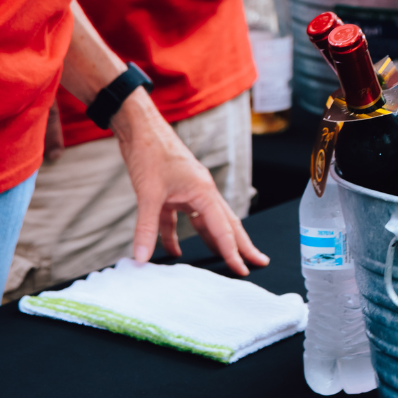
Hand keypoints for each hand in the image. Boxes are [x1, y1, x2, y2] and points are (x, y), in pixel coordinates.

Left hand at [112, 88, 268, 274]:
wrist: (139, 127)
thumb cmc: (151, 152)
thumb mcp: (149, 194)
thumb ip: (147, 229)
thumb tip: (141, 258)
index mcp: (203, 190)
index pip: (223, 228)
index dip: (233, 252)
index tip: (244, 270)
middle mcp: (200, 191)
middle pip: (225, 223)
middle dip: (241, 244)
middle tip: (258, 262)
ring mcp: (187, 191)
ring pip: (205, 221)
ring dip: (213, 240)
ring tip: (226, 259)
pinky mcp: (172, 191)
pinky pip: (178, 219)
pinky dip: (175, 236)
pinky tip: (173, 251)